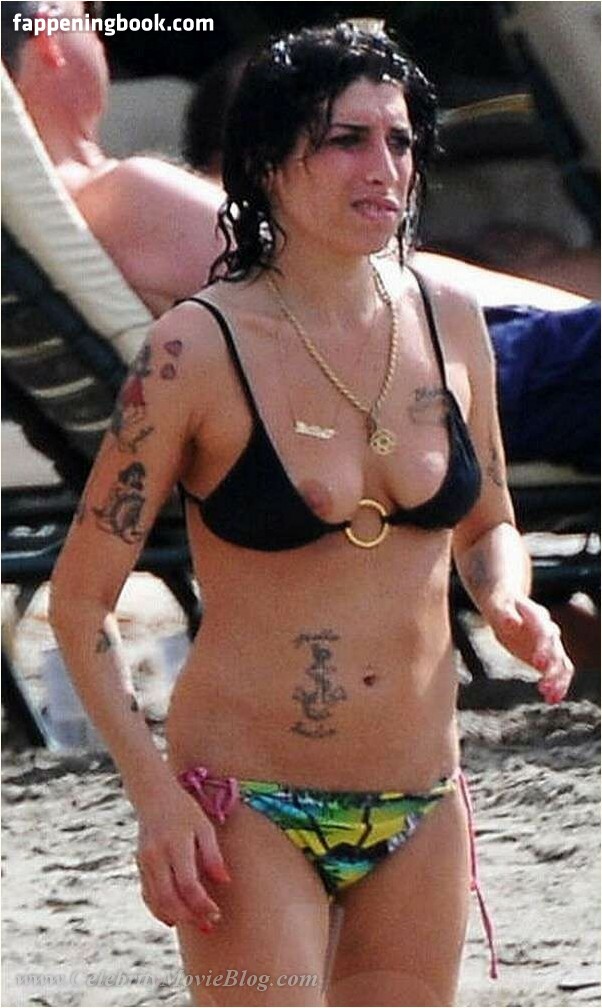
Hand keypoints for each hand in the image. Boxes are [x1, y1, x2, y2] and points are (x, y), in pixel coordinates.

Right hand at [135, 785, 230, 931]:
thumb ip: (213, 855)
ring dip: (176, 917)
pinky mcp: (140, 866)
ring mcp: (144, 862)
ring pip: (156, 901)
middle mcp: (156, 856)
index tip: (216, 914)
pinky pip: (148, 895)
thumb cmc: (184, 810)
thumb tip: (225, 882)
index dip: (202, 904)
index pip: (188, 884)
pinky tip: (176, 917)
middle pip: (169, 898)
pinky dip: (161, 910)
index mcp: (175, 844)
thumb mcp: (204, 826)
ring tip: (197, 923)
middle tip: (209, 925)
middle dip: (189, 917)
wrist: (152, 795)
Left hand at [486, 595, 573, 703]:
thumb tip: (511, 623)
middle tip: (543, 687)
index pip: (545, 632)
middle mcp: (548, 630)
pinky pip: (558, 671)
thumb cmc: (501, 606)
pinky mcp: (548, 655)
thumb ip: (505, 615)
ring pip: (561, 663)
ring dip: (558, 681)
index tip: (538, 664)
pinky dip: (558, 685)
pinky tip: (552, 699)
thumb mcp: (498, 607)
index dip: (544, 648)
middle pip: (556, 651)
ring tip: (549, 697)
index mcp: (537, 616)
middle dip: (552, 670)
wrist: (507, 604)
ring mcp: (550, 643)